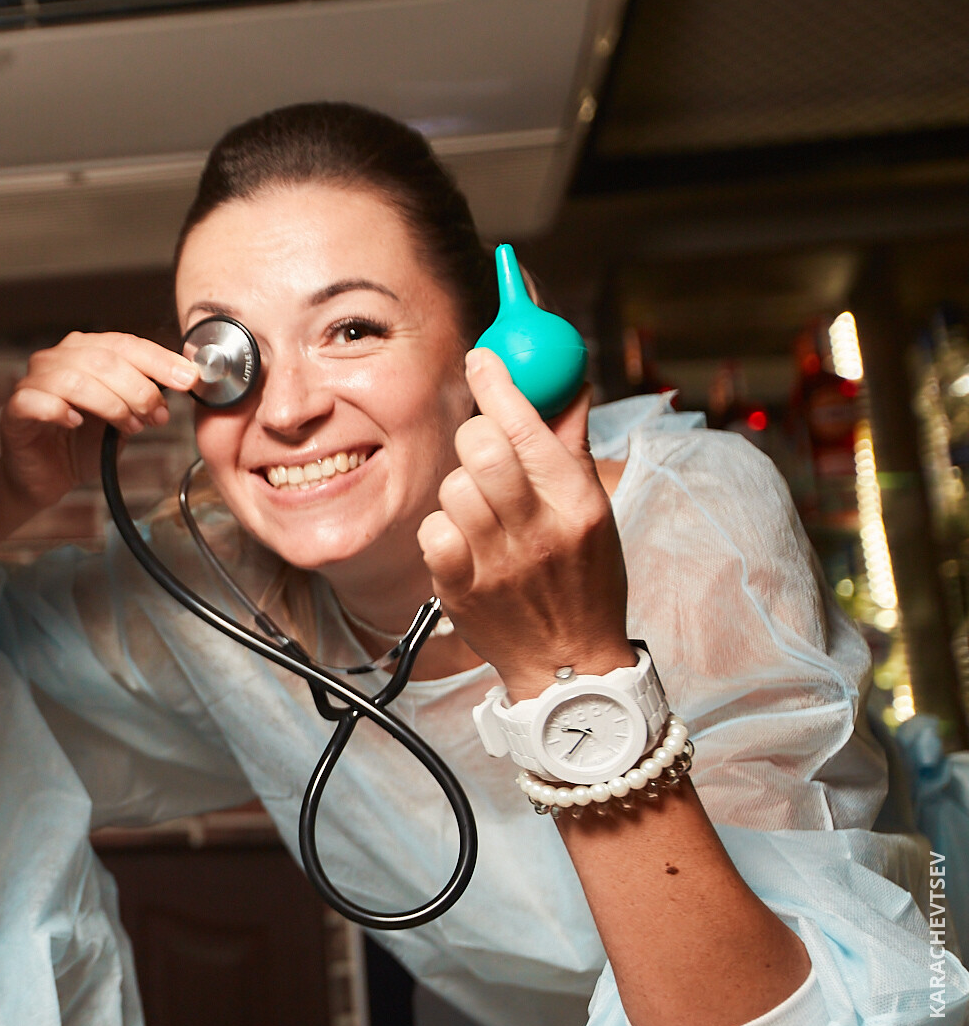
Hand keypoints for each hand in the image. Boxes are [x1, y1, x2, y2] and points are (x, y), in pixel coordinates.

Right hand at [0, 332, 197, 512]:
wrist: (47, 478)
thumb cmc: (82, 444)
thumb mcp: (124, 416)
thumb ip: (146, 395)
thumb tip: (184, 378)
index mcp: (84, 351)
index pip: (125, 343)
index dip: (159, 359)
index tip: (189, 378)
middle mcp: (56, 359)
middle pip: (103, 360)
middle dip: (139, 388)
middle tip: (158, 415)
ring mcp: (33, 382)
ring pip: (75, 379)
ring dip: (111, 404)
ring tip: (129, 427)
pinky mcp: (15, 410)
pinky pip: (36, 401)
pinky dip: (61, 410)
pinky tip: (77, 423)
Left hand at [416, 350, 633, 699]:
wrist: (570, 665)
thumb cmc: (583, 578)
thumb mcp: (593, 511)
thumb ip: (570, 445)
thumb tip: (565, 380)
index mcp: (577, 503)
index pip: (528, 425)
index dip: (497, 383)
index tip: (481, 359)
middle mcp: (539, 530)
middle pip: (482, 447)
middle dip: (474, 434)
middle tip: (480, 443)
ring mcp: (497, 562)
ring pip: (452, 487)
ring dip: (460, 489)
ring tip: (481, 509)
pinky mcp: (461, 588)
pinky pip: (432, 531)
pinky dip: (442, 529)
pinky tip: (463, 541)